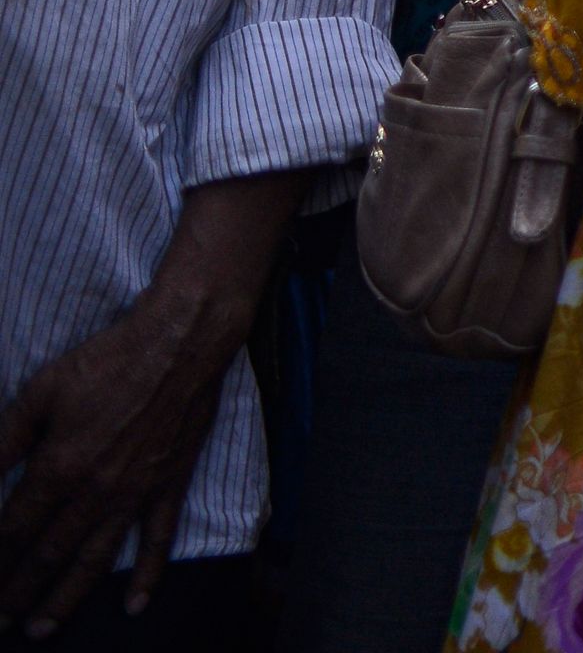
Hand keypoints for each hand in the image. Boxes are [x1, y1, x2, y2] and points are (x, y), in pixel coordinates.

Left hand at [0, 274, 246, 635]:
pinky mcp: (168, 485)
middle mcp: (95, 491)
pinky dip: (148, 575)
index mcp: (59, 468)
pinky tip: (134, 605)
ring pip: (94, 560)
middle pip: (47, 556)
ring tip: (41, 630)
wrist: (181, 343)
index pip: (12, 531)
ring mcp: (135, 493)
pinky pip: (157, 539)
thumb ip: (3, 442)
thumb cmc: (108, 361)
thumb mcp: (38, 394)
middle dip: (17, 594)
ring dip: (65, 599)